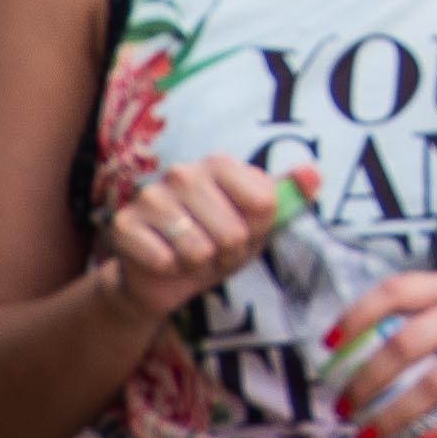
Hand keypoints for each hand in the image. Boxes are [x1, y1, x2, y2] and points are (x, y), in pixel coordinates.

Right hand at [92, 155, 291, 322]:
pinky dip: (171, 270)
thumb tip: (312, 173)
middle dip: (229, 252)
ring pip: (198, 249)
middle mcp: (183, 171)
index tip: (246, 229)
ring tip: (192, 256)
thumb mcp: (259, 221)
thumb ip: (290, 195)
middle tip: (215, 250)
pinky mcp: (123, 224)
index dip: (259, 229)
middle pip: (233, 231)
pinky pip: (165, 260)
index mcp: (221, 163)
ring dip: (200, 264)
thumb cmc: (218, 240)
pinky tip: (165, 261)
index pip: (264, 203)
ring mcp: (150, 196)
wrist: (164, 274)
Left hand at [327, 278, 436, 437]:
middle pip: (405, 344)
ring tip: (370, 436)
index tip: (329, 345)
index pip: (396, 291)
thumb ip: (427, 318)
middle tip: (344, 407)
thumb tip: (362, 354)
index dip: (357, 316)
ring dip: (394, 415)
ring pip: (433, 383)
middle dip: (366, 381)